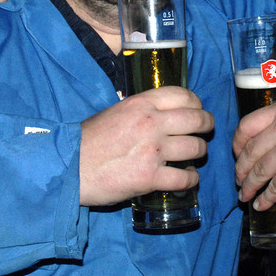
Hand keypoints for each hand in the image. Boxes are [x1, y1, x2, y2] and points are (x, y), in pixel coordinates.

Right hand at [79, 86, 212, 205]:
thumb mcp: (115, 112)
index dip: (196, 103)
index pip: (183, 95)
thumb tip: (161, 114)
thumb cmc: (88, 140)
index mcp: (141, 104)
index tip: (196, 110)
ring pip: (196, 147)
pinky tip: (188, 179)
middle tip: (205, 131)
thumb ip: (141, 111)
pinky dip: (191, 179)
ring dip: (200, 153)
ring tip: (194, 157)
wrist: (69, 166)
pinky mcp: (150, 177)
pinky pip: (185, 178)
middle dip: (207, 125)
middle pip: (197, 119)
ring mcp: (153, 150)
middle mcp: (151, 123)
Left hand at [232, 101, 275, 210]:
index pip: (247, 125)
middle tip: (240, 180)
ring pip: (258, 170)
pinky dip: (265, 198)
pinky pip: (273, 186)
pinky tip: (262, 205)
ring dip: (249, 186)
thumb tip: (264, 141)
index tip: (238, 155)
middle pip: (249, 150)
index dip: (238, 143)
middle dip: (241, 169)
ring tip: (246, 196)